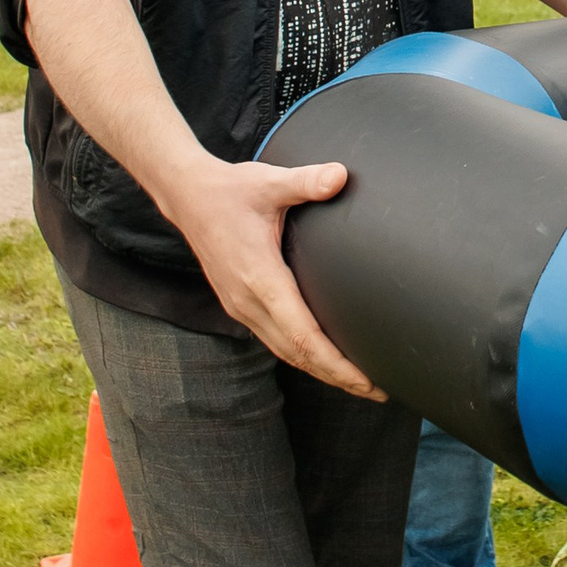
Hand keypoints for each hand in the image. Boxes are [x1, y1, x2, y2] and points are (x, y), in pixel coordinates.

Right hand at [163, 156, 382, 400]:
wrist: (187, 196)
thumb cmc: (230, 190)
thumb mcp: (268, 182)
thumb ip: (305, 181)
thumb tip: (341, 175)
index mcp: (259, 279)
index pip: (302, 335)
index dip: (335, 363)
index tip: (366, 379)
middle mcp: (248, 301)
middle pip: (297, 355)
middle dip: (337, 377)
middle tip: (379, 391)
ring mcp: (241, 306)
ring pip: (285, 352)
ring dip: (321, 370)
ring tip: (359, 382)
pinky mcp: (240, 303)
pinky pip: (275, 339)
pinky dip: (303, 354)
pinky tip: (323, 356)